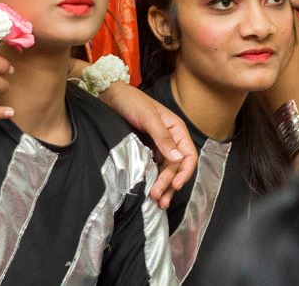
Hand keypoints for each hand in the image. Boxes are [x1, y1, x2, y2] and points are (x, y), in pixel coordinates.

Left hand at [99, 81, 196, 207]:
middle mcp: (171, 139)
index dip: (184, 172)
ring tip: (157, 202)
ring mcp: (159, 146)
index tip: (175, 185)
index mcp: (177, 129)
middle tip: (158, 198)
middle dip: (169, 183)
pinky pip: (155, 168)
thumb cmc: (132, 102)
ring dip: (164, 186)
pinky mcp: (147, 150)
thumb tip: (177, 158)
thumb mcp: (148, 117)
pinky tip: (151, 191)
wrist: (110, 96)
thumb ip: (162, 137)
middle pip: (176, 167)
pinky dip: (155, 180)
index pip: (188, 155)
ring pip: (167, 171)